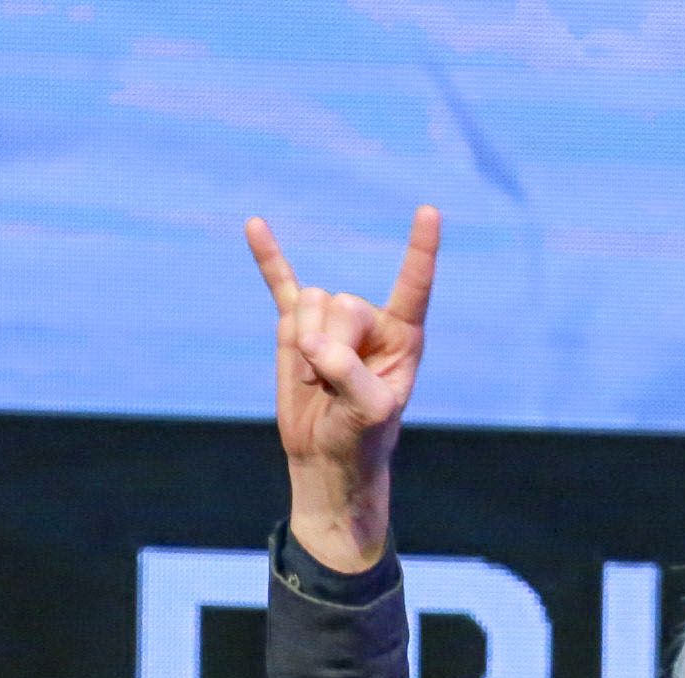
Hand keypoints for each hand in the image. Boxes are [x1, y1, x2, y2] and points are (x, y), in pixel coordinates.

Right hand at [246, 206, 438, 573]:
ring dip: (304, 349)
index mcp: (403, 335)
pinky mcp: (296, 327)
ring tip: (317, 383)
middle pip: (342, 303)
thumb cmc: (362, 438)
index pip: (414, 285)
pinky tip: (255, 227)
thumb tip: (311, 340)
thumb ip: (348, 371)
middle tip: (332, 389)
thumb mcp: (369, 412)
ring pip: (310, 303)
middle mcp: (370, 320)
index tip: (429, 211)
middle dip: (330, 348)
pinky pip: (281, 285)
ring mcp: (331, 320)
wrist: (326, 458)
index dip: (421, 250)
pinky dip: (269, 258)